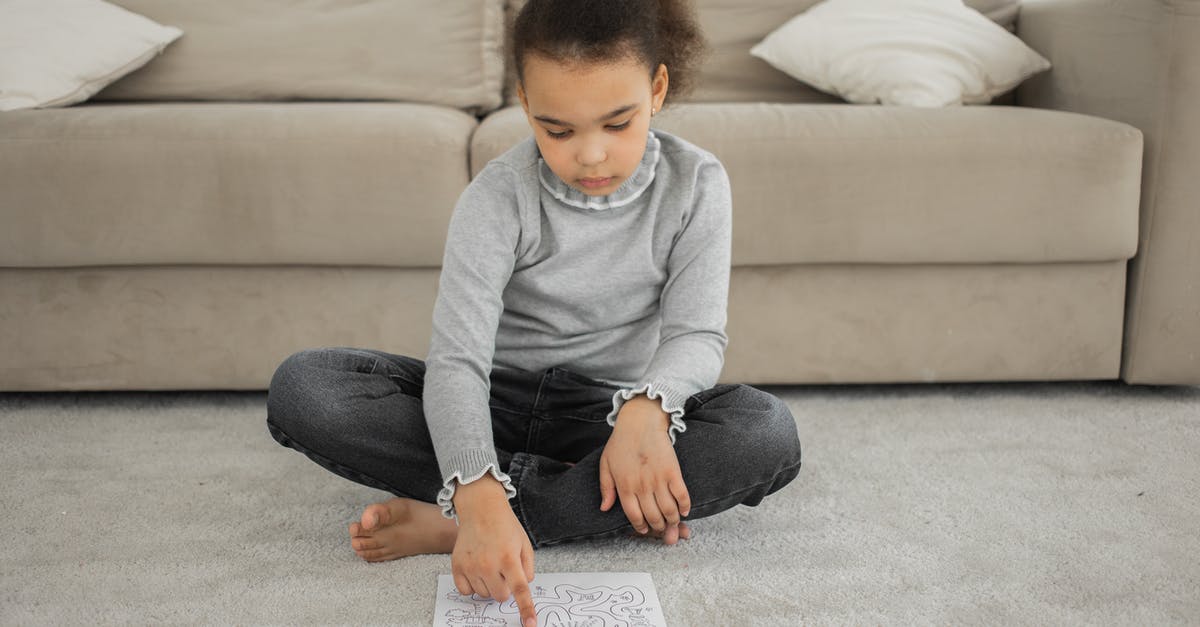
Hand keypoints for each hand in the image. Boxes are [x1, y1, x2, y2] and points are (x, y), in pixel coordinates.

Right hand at [451, 477, 537, 626]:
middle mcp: (488, 564)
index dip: (526, 609)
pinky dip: (472, 585)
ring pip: (483, 594)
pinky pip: (466, 591)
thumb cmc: (505, 525)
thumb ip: (528, 568)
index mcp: (509, 558)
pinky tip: (476, 569)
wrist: (480, 508)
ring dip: (489, 585)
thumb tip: (523, 586)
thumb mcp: (525, 544)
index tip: (530, 624)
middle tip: (504, 570)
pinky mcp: (457, 566)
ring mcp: (471, 566)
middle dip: (505, 588)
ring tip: (490, 564)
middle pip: (500, 596)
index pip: (520, 590)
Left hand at [598, 396, 691, 540]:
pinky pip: (682, 495)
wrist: (640, 422)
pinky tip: (684, 511)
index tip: (645, 529)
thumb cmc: (621, 442)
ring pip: (669, 510)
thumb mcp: (605, 464)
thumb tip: (604, 508)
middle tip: (662, 528)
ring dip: (673, 521)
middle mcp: (642, 486)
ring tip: (673, 522)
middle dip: (659, 527)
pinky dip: (685, 506)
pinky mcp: (673, 471)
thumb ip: (605, 488)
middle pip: (653, 517)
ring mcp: (658, 479)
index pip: (634, 516)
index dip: (641, 526)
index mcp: (625, 486)